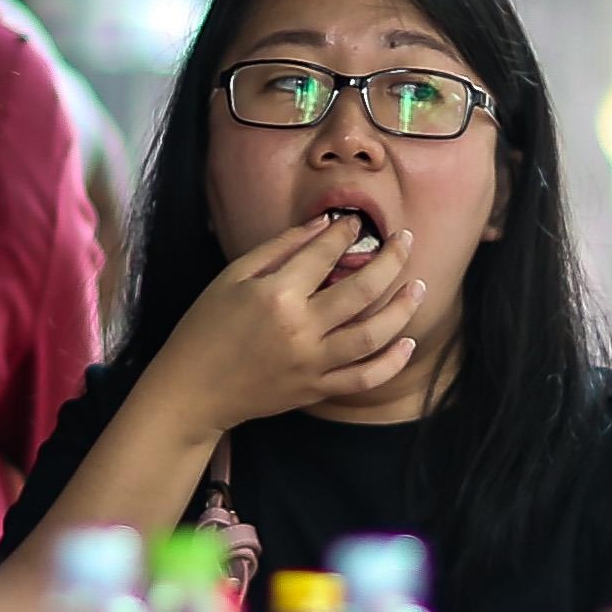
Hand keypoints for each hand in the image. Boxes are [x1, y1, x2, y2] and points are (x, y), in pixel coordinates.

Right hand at [147, 211, 423, 431]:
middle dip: (391, 259)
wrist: (192, 390)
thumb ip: (280, 248)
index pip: (325, 255)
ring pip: (373, 335)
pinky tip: (407, 341)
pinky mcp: (316, 389)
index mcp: (276, 295)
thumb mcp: (232, 277)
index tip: (355, 222)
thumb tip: (322, 225)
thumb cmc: (205, 327)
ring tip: (418, 286)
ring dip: (402, 308)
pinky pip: (364, 378)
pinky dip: (390, 362)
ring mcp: (312, 363)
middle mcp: (301, 329)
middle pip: (362, 290)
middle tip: (405, 240)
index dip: (345, 232)